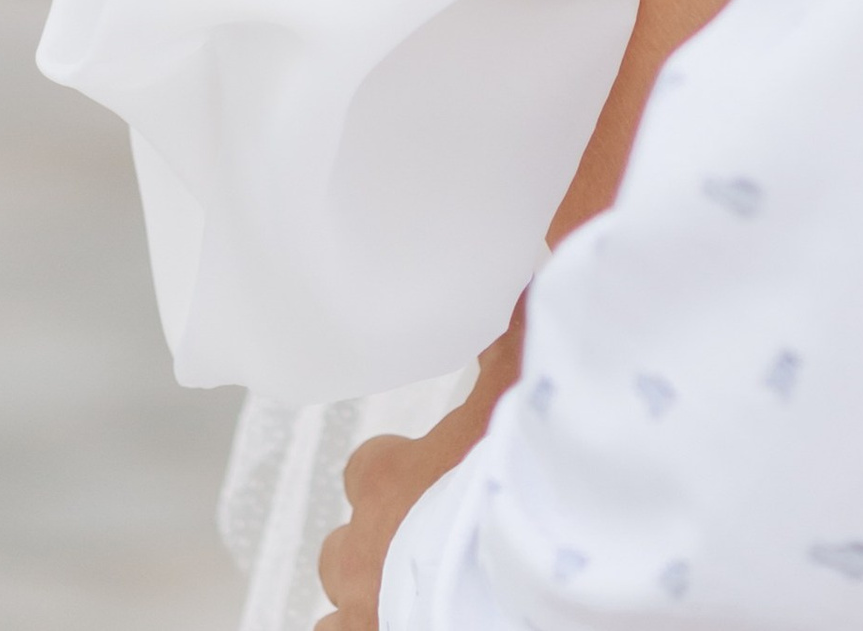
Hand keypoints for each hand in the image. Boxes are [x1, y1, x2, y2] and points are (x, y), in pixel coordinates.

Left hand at [319, 337, 516, 630]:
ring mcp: (361, 607)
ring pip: (339, 602)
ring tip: (407, 594)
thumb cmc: (502, 485)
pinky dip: (366, 628)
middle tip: (423, 542)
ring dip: (365, 595)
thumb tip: (523, 267)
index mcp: (388, 478)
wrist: (500, 581)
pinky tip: (400, 619)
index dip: (393, 468)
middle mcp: (362, 544)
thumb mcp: (513, 397)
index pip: (366, 467)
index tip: (424, 470)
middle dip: (375, 541)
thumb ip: (511, 342)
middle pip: (344, 543)